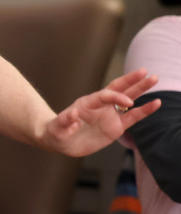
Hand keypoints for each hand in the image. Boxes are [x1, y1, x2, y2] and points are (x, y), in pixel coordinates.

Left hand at [43, 69, 161, 156]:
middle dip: (132, 81)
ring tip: (155, 79)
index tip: (128, 103)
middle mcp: (100, 106)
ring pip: (129, 100)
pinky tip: (156, 103)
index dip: (116, 97)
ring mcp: (109, 115)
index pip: (104, 96)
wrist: (61, 141)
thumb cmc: (56, 132)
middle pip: (118, 89)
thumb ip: (64, 121)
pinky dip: (144, 110)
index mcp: (87, 103)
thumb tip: (72, 114)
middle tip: (147, 72)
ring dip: (141, 90)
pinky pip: (133, 117)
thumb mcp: (56, 128)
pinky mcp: (116, 126)